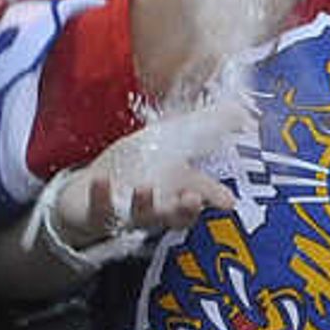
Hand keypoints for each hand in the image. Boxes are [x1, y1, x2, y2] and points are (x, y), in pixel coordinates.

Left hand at [39, 115, 236, 257]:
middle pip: (173, 215)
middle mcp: (153, 208)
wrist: (86, 193)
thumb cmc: (133, 168)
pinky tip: (100, 180)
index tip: (229, 200)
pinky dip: (101, 195)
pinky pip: (99, 207)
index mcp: (172, 194)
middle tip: (193, 199)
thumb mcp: (167, 144)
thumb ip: (202, 131)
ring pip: (139, 215)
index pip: (196, 198)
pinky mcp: (96, 212)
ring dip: (144, 203)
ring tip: (146, 187)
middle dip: (184, 210)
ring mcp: (124, 212)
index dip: (212, 198)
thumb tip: (242, 114)